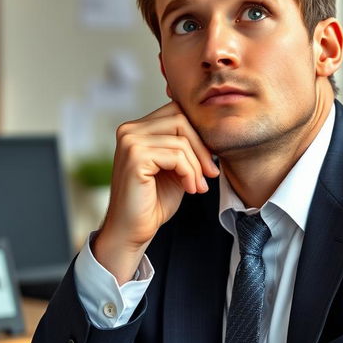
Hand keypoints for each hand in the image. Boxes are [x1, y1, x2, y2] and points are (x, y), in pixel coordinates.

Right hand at [93, 101, 218, 283]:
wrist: (133, 231)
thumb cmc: (155, 201)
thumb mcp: (176, 167)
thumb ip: (186, 145)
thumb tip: (213, 130)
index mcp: (137, 128)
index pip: (177, 111)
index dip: (198, 133)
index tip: (208, 160)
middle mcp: (129, 130)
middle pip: (181, 119)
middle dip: (202, 147)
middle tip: (210, 173)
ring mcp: (130, 141)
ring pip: (181, 139)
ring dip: (197, 166)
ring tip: (198, 186)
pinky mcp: (135, 157)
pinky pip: (176, 156)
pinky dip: (189, 173)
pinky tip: (190, 189)